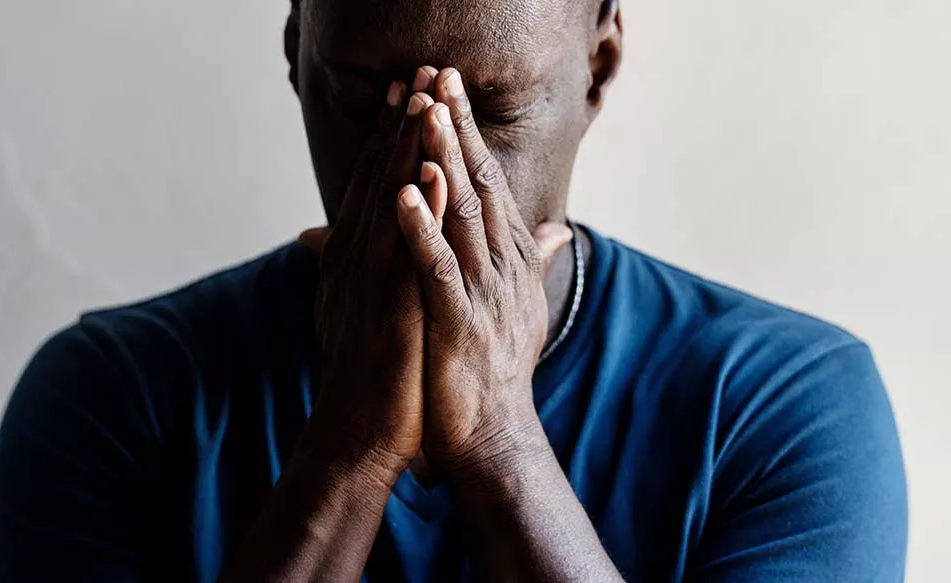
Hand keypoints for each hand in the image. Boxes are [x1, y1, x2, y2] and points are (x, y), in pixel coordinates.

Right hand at [300, 80, 440, 481]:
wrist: (360, 432)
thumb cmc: (377, 372)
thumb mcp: (380, 310)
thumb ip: (386, 270)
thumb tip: (379, 245)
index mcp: (361, 259)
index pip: (382, 187)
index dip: (397, 139)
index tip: (415, 95)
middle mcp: (358, 261)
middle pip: (381, 181)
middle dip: (401, 126)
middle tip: (420, 72)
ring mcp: (369, 284)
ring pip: (388, 204)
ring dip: (406, 151)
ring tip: (424, 100)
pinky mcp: (385, 311)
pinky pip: (403, 253)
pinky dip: (419, 213)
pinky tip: (433, 176)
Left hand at [394, 68, 572, 473]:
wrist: (493, 435)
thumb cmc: (494, 368)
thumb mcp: (519, 305)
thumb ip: (533, 259)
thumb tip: (559, 228)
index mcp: (510, 261)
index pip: (491, 186)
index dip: (471, 137)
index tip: (450, 91)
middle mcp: (504, 269)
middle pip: (481, 186)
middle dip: (459, 130)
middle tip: (442, 77)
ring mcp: (484, 295)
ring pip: (462, 217)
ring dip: (443, 163)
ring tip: (426, 116)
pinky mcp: (459, 323)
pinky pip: (438, 267)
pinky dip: (422, 228)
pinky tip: (404, 192)